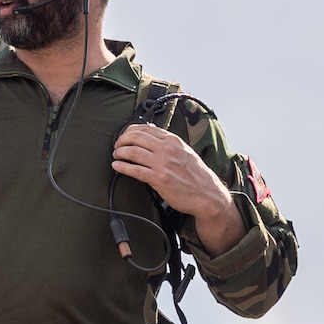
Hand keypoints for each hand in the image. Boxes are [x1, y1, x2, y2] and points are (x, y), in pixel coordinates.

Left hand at [112, 123, 245, 251]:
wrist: (207, 195)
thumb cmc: (197, 176)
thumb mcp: (185, 152)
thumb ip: (169, 144)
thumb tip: (152, 135)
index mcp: (173, 140)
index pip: (146, 128)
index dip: (130, 130)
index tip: (124, 136)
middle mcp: (167, 149)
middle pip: (136, 137)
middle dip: (121, 140)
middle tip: (117, 145)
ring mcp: (163, 164)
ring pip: (133, 152)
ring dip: (120, 152)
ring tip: (116, 155)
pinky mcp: (159, 179)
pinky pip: (135, 170)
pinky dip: (122, 167)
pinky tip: (117, 166)